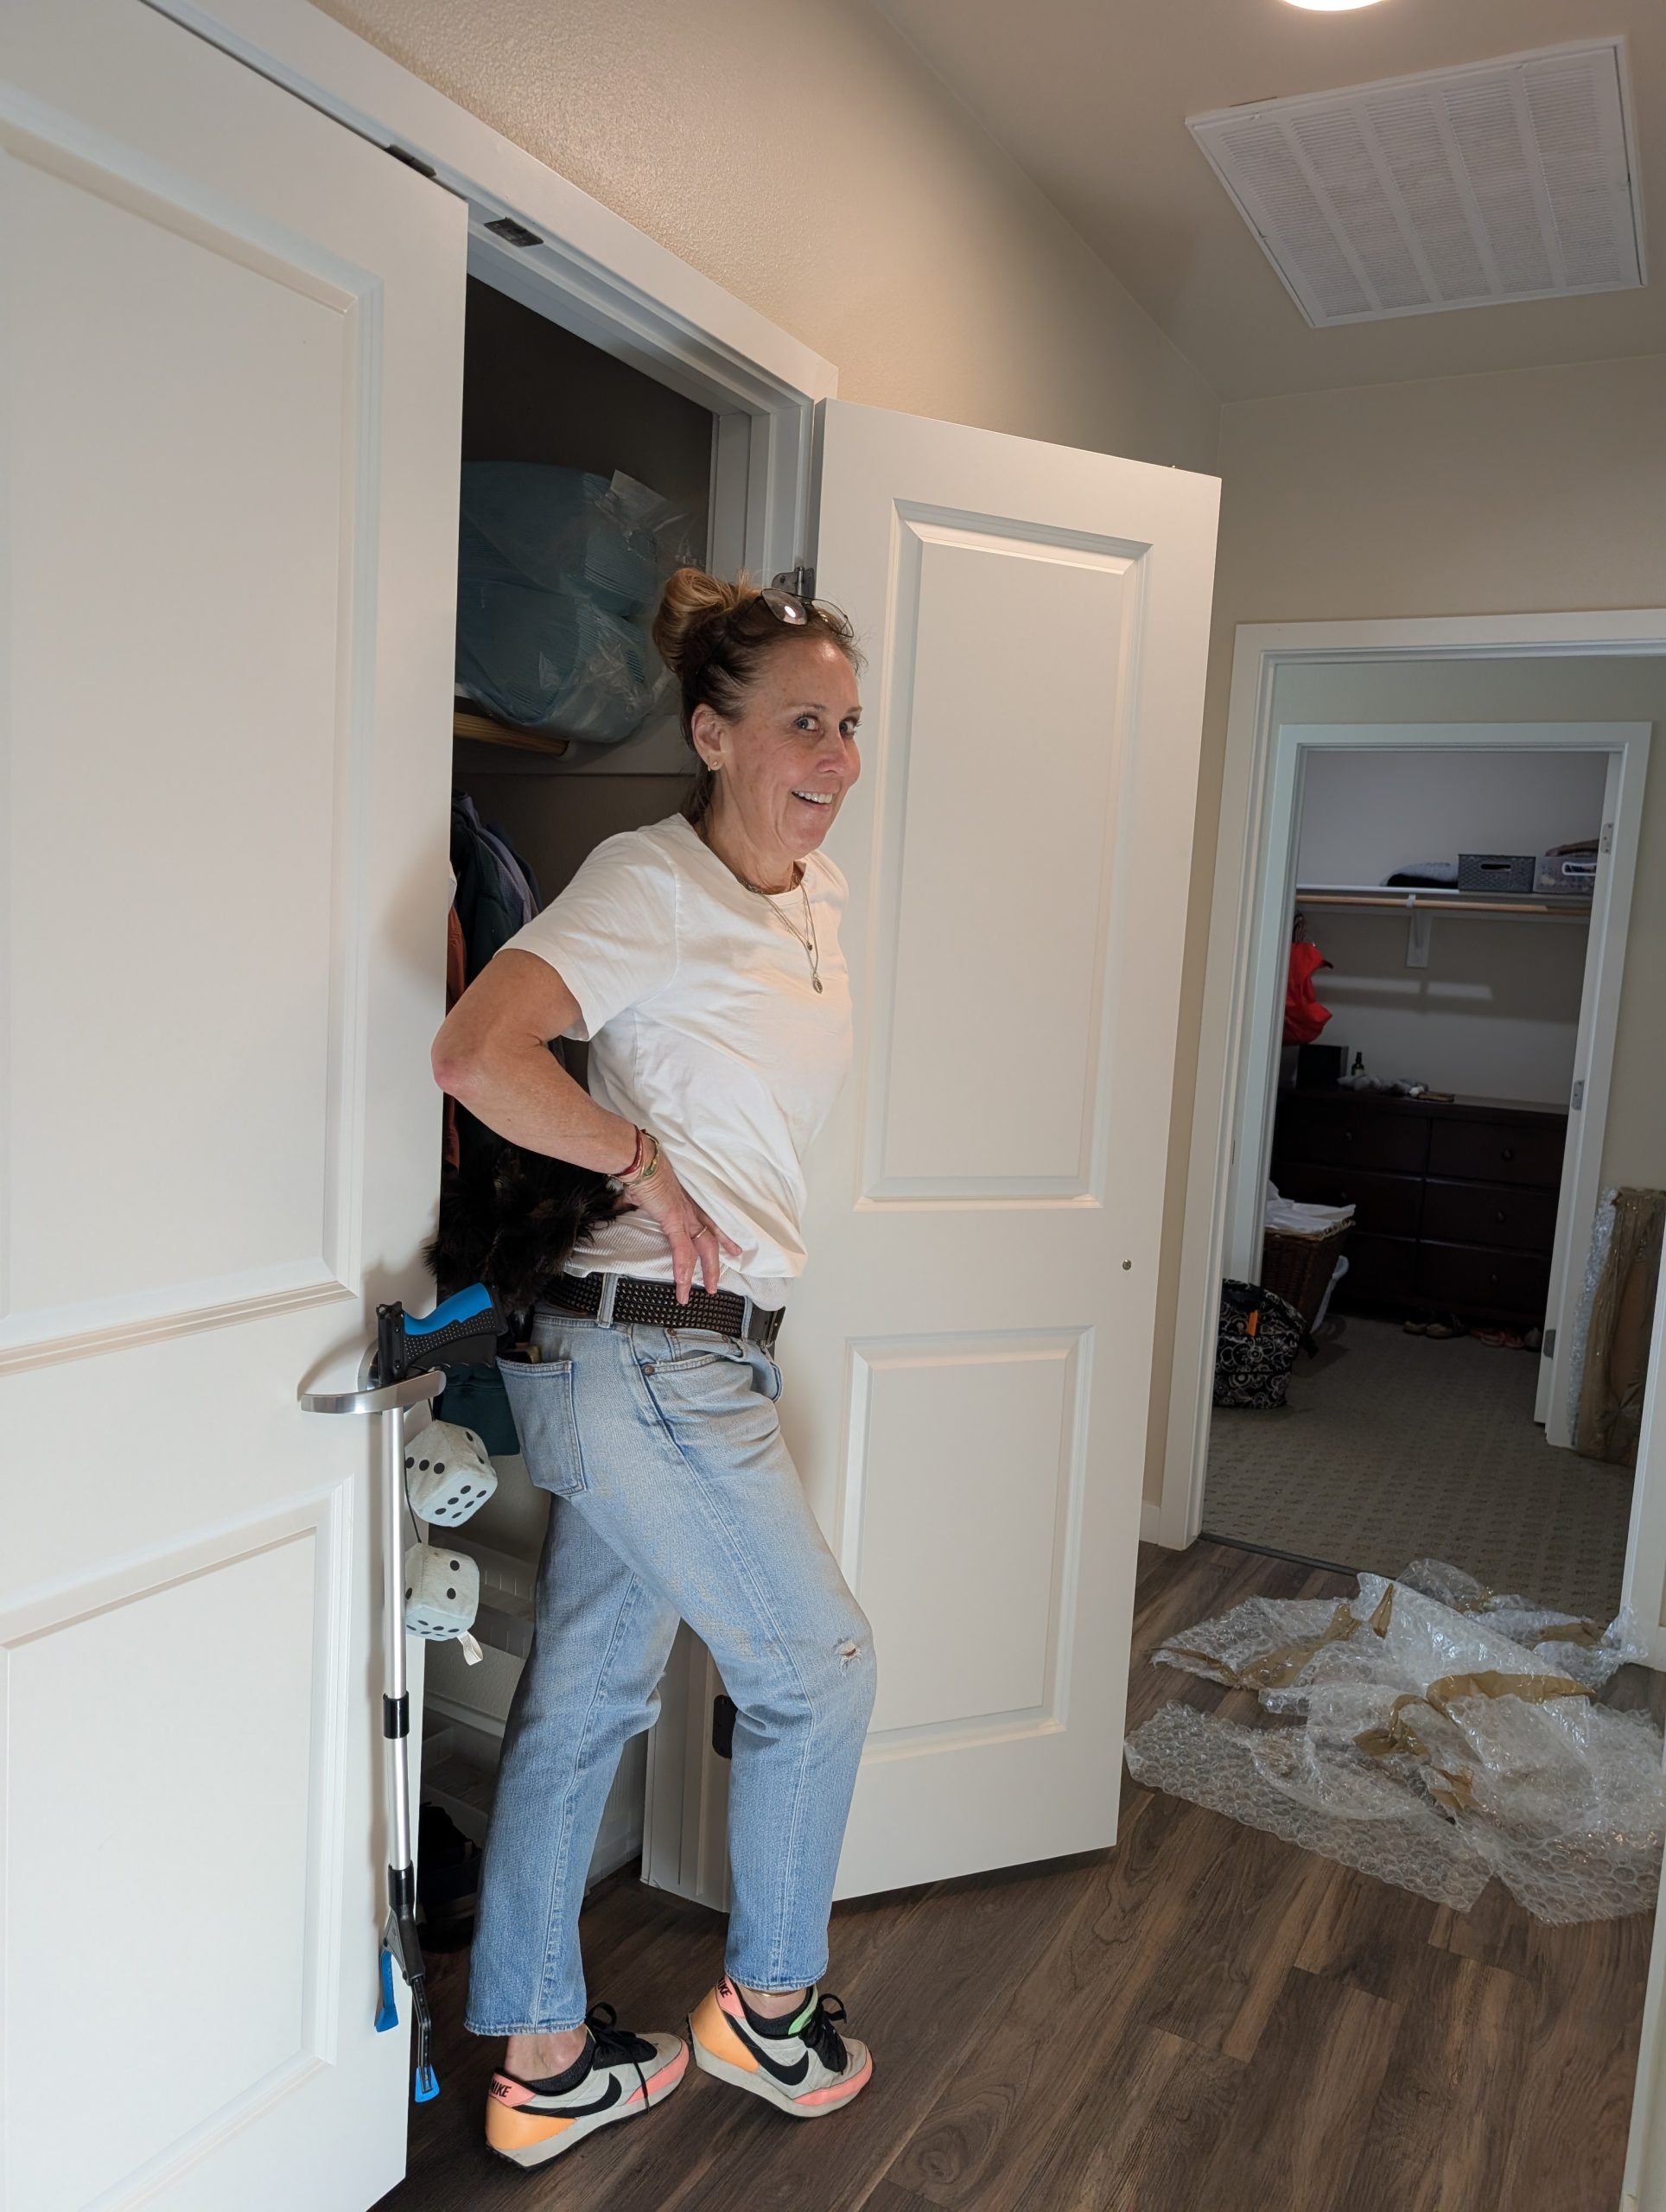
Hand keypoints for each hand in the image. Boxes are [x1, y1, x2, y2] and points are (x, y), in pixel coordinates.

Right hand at [620, 1151, 743, 1301]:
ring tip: (709, 1290)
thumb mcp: (639, 1192)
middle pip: (712, 1239)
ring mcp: (684, 1215)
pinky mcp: (674, 1220)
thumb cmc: (639, 1172)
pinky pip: (682, 1249)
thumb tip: (619, 1204)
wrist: (639, 1161)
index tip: (733, 1249)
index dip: (723, 1237)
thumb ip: (632, 1201)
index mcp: (684, 1203)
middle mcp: (690, 1210)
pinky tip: (683, 1283)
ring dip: (708, 1271)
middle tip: (718, 1283)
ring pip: (705, 1247)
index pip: (710, 1223)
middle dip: (717, 1263)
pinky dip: (683, 1267)